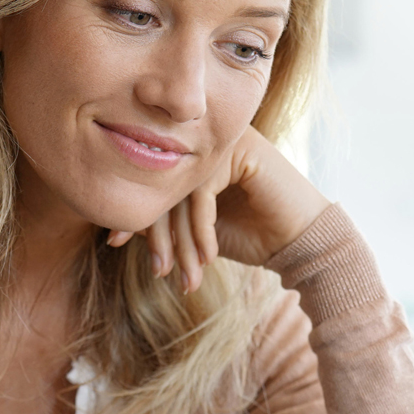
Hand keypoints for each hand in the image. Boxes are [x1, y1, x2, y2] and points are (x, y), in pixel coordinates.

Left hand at [107, 126, 329, 293]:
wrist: (299, 240)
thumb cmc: (248, 234)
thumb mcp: (194, 231)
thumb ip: (163, 219)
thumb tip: (120, 223)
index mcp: (188, 152)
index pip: (149, 179)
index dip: (134, 212)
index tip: (114, 242)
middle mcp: (202, 139)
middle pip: (163, 183)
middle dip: (158, 233)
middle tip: (156, 269)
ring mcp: (222, 139)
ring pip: (181, 189)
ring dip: (182, 241)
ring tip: (182, 274)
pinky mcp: (240, 150)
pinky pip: (203, 191)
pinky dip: (202, 230)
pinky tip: (208, 256)